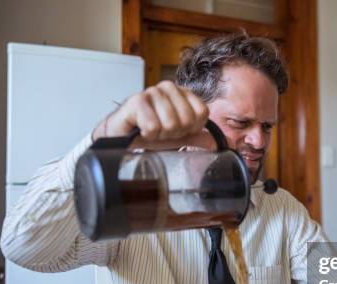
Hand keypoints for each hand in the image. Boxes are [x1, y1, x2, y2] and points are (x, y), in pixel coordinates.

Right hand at [92, 81, 209, 148]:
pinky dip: (147, 134)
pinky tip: (141, 129)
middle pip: (187, 120)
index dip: (191, 129)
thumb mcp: (177, 137)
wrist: (121, 137)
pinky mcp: (137, 100)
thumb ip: (196, 137)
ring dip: (159, 135)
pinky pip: (153, 126)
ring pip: (170, 123)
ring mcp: (152, 92)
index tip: (177, 130)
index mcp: (182, 93)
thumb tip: (215, 143)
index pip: (202, 112)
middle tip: (160, 131)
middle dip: (174, 133)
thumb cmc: (148, 133)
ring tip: (150, 130)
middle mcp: (169, 88)